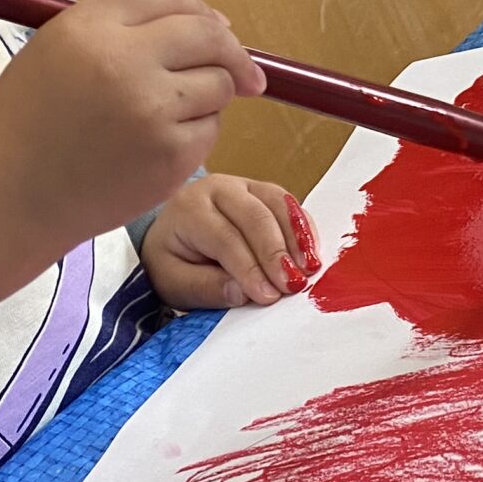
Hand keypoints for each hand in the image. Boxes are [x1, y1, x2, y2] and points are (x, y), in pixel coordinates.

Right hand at [0, 0, 265, 253]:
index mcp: (87, 29)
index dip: (195, 7)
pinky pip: (210, 129)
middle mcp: (123, 62)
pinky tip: (155, 148)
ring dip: (207, 96)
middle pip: (208, 35)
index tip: (215, 26)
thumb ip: (119, 28)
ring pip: (218, 84)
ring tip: (163, 116)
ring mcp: (152, 111)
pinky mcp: (171, 156)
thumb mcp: (54, 51)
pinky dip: (195, 135)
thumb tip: (211, 25)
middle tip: (240, 70)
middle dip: (230, 51)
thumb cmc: (29, 126)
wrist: (9, 197)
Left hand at [142, 175, 321, 310]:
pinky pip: (288, 203)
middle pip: (254, 216)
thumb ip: (205, 288)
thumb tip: (243, 293)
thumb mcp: (174, 282)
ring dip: (297, 238)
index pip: (225, 238)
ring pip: (277, 203)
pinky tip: (311, 253)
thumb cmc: (172, 260)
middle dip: (277, 252)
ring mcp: (243, 185)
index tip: (267, 295)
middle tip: (293, 284)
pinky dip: (303, 228)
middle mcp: (216, 189)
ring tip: (310, 269)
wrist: (171, 236)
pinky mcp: (262, 191)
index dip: (249, 268)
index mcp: (189, 210)